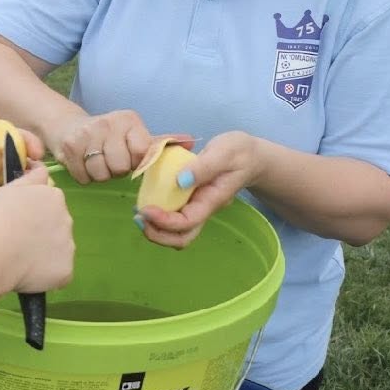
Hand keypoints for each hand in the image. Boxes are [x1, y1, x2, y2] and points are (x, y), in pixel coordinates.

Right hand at [0, 165, 74, 293]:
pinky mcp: (66, 270)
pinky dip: (46, 274)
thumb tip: (40, 168)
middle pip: (56, 225)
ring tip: (18, 258)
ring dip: (44, 252)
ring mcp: (68, 246)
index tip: (16, 219)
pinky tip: (27, 273)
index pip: (49, 202)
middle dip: (41, 231)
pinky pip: (58, 272)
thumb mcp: (9, 188)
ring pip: (58, 249)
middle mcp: (67, 219)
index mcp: (53, 196)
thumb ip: (30, 178)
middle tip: (15, 239)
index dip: (32, 211)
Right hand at [48, 109, 166, 184]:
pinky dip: (85, 176)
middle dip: (117, 170)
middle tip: (111, 160)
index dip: (136, 162)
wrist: (68, 127)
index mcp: (128, 120)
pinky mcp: (69, 146)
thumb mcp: (134, 135)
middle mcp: (108, 123)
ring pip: (101, 174)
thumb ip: (161, 142)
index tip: (129, 157)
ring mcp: (87, 133)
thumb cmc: (108, 136)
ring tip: (98, 162)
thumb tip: (192, 141)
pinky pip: (84, 177)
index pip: (142, 153)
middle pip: (121, 166)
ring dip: (100, 174)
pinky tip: (84, 164)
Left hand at [136, 131, 265, 248]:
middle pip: (182, 237)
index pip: (188, 222)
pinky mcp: (191, 201)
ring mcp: (197, 207)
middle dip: (158, 234)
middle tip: (138, 218)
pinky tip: (146, 202)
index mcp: (212, 200)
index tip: (145, 210)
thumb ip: (204, 166)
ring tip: (138, 214)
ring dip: (156, 229)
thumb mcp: (224, 152)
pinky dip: (158, 217)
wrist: (252, 157)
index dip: (165, 222)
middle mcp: (204, 209)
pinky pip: (174, 218)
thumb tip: (180, 181)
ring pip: (177, 232)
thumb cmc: (240, 152)